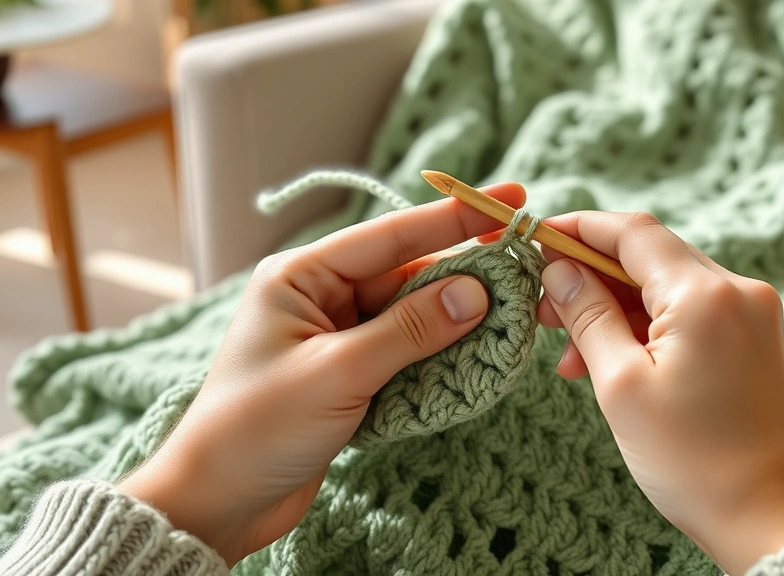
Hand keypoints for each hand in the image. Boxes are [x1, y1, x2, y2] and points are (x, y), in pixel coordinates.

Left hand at [118, 183, 525, 565]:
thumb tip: (476, 293)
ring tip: (510, 313)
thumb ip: (409, 330)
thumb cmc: (256, 428)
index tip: (507, 199)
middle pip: (407, 274)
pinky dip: (439, 355)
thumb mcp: (337, 373)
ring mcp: (336, 337)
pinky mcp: (348, 375)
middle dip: (463, 275)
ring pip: (411, 315)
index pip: (390, 236)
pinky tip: (475, 354)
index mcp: (301, 276)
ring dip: (456, 320)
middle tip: (522, 266)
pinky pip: (405, 352)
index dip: (453, 217)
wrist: (217, 503)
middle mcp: (320, 298)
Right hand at [534, 212, 783, 574]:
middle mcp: (740, 292)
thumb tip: (558, 270)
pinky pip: (694, 316)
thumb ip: (587, 316)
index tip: (538, 238)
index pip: (632, 232)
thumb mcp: (620, 385)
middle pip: (651, 258)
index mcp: (706, 295)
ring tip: (571, 358)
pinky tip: (616, 363)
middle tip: (544, 309)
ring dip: (618, 311)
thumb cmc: (691, 460)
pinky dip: (651, 329)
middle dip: (592, 279)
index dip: (579, 229)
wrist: (766, 520)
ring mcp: (756, 318)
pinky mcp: (759, 343)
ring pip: (669, 289)